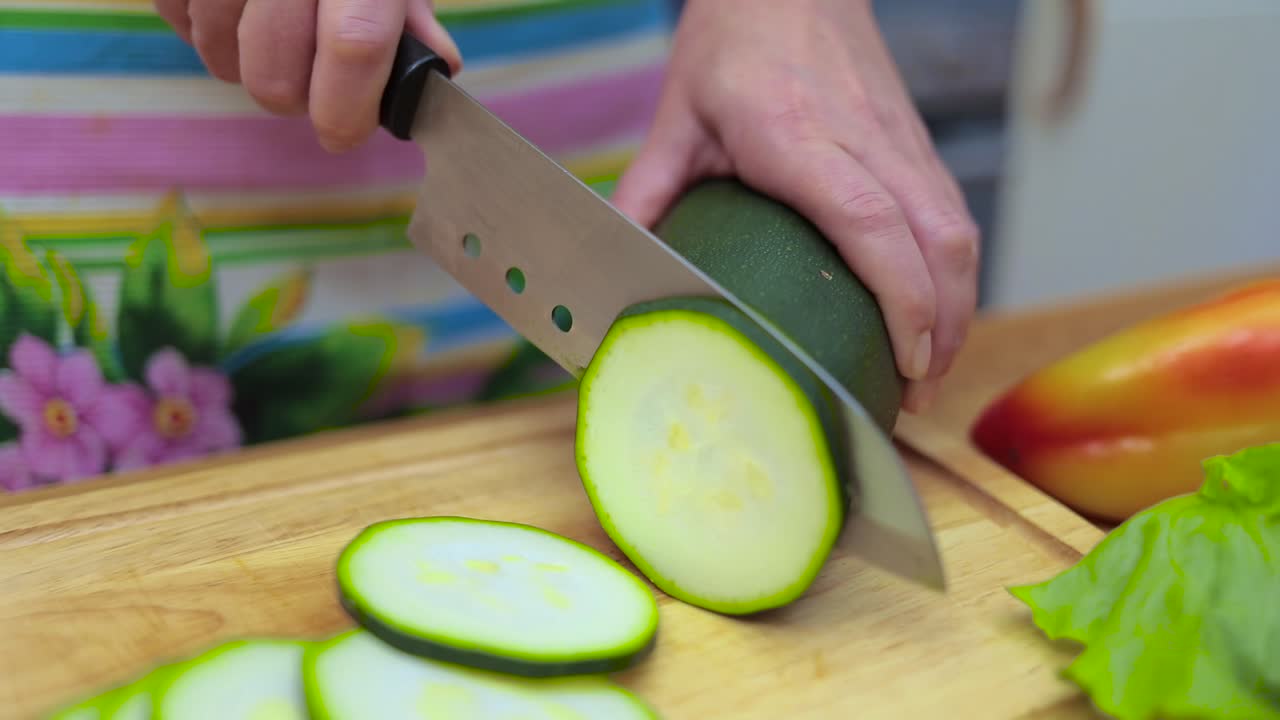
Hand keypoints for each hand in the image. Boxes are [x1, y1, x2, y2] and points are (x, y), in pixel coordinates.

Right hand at [154, 0, 461, 151]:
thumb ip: (408, 12)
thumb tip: (436, 66)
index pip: (355, 45)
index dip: (348, 108)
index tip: (341, 132)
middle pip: (273, 71)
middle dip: (292, 96)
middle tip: (308, 80)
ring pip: (219, 55)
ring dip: (243, 61)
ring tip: (267, 28)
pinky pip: (176, 20)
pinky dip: (202, 25)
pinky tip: (232, 0)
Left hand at [612, 0, 979, 412]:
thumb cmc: (732, 42)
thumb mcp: (676, 117)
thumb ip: (647, 193)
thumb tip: (614, 268)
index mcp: (799, 135)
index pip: (870, 220)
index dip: (900, 295)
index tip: (905, 357)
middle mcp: (863, 138)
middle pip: (935, 236)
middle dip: (940, 324)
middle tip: (916, 393)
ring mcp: (900, 139)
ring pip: (959, 226)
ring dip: (957, 304)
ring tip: (931, 368)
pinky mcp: (915, 142)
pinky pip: (954, 212)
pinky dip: (954, 270)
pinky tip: (936, 311)